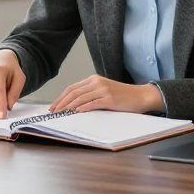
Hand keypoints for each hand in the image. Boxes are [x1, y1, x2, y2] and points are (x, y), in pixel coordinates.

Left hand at [48, 75, 162, 114]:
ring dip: (68, 106)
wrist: (140, 96)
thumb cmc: (122, 96)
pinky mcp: (109, 99)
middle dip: (61, 102)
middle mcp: (97, 82)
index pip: (72, 88)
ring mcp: (103, 90)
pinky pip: (92, 103)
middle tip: (53, 111)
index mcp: (94, 79)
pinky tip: (76, 113)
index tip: (54, 105)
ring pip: (80, 98)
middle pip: (73, 92)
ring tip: (61, 113)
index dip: (61, 97)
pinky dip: (82, 108)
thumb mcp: (104, 91)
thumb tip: (73, 105)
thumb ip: (90, 94)